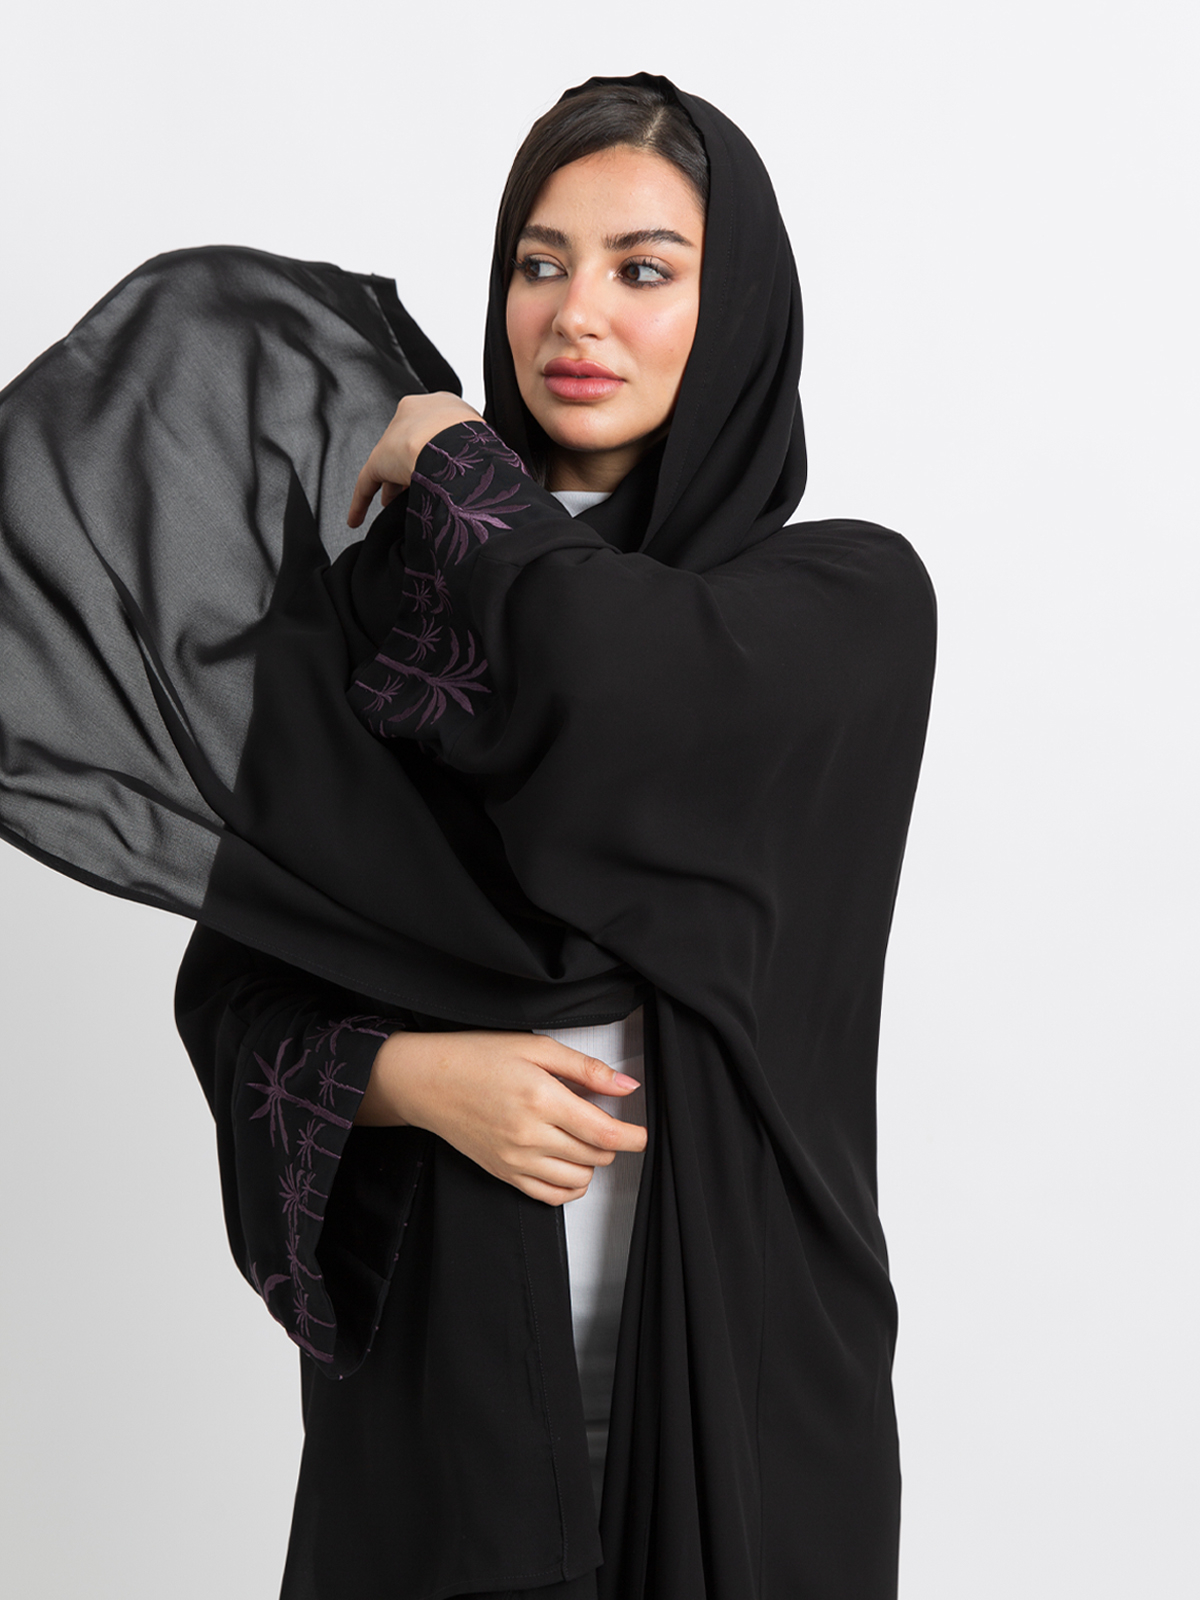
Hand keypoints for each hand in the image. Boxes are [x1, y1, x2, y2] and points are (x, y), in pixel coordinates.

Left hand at [346, 393, 483, 527]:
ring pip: (390, 463)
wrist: (458, 443)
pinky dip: (361, 502)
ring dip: (392, 487)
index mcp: (443, 405)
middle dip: (412, 469)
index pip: (434, 429)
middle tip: (416, 491)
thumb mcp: (486, 442)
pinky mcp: (379, 459)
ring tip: (394, 508)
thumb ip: (478, 453)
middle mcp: (415, 412)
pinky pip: (367, 482)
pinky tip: (356, 520)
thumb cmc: (479, 443)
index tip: (440, 470)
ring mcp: (395, 435)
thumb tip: (484, 480)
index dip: (436, 453)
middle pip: (410, 444)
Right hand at [355, 1029, 646, 1205]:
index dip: (633, 1137)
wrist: (428, 1081)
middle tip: (600, 1119)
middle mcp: (529, 1135)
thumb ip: (585, 1069)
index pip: (603, 1133)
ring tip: (582, 1139)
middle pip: (594, 1156)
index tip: (642, 1133)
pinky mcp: (504, 1173)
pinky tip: (569, 1166)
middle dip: (610, 1142)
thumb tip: (625, 1085)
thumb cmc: (477, 1058)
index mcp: (541, 1099)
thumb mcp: (535, 1047)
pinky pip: (550, 1196)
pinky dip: (570, 1186)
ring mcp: (515, 1159)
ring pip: (577, 1179)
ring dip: (591, 1163)